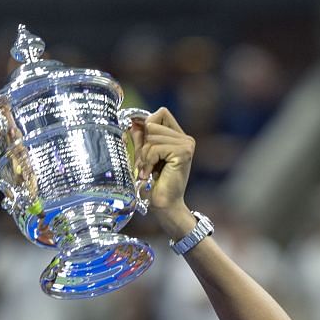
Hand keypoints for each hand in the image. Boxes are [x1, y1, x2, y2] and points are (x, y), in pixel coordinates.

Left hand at [132, 108, 197, 239]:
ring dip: (144, 155)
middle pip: (153, 122)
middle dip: (142, 144)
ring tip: (148, 171)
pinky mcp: (183, 152)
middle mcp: (186, 138)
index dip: (146, 124)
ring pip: (151, 135)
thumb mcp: (145, 155)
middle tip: (144, 164)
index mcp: (179, 137)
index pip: (160, 113)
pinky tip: (151, 174)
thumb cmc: (154, 184)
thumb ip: (140, 137)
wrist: (165, 206)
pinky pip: (154, 147)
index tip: (141, 145)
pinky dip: (148, 161)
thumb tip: (133, 121)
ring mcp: (187, 144)